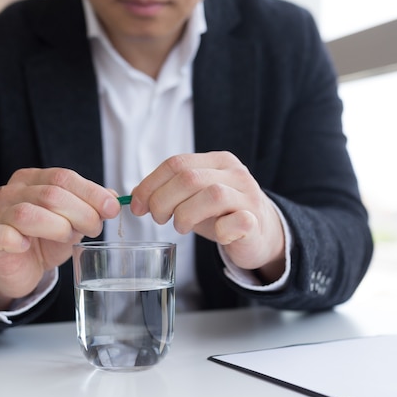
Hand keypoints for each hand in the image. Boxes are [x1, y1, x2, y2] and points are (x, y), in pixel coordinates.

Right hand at [0, 168, 120, 308]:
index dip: (91, 193)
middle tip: (95, 229)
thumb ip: (91, 206)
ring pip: (28, 213)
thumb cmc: (47, 239)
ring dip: (58, 228)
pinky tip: (28, 246)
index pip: (63, 177)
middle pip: (51, 194)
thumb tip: (113, 198)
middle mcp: (12, 191)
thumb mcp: (74, 219)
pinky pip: (0, 234)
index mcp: (33, 179)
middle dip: (81, 213)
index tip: (113, 208)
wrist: (22, 268)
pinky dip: (16, 239)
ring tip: (68, 237)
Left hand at [130, 151, 284, 280]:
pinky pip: (236, 221)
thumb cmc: (221, 214)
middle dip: (162, 201)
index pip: (176, 163)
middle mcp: (235, 174)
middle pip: (189, 178)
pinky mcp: (256, 222)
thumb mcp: (195, 197)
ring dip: (185, 215)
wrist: (261, 233)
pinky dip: (219, 231)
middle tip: (158, 218)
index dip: (150, 184)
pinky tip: (215, 235)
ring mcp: (249, 196)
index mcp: (217, 161)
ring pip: (211, 195)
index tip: (137, 205)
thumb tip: (136, 196)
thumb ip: (171, 191)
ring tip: (180, 227)